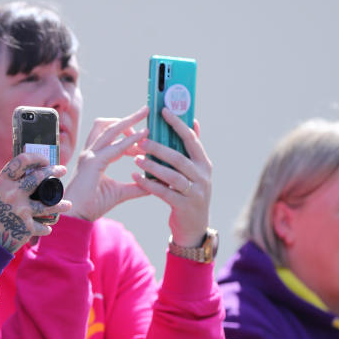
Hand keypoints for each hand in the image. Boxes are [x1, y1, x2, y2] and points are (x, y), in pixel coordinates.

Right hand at [0, 152, 70, 253]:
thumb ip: (4, 187)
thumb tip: (22, 179)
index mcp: (1, 183)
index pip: (22, 161)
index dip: (36, 157)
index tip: (45, 160)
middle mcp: (12, 193)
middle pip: (40, 177)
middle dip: (54, 171)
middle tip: (62, 170)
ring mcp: (21, 210)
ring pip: (49, 203)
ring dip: (61, 204)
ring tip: (67, 204)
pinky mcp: (26, 226)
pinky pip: (43, 226)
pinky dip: (45, 228)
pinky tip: (47, 228)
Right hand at [65, 106, 149, 220]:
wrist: (76, 217)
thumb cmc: (93, 205)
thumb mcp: (120, 193)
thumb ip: (136, 187)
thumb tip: (154, 184)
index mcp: (95, 157)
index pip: (112, 137)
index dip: (129, 133)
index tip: (145, 132)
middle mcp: (91, 152)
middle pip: (108, 125)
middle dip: (128, 117)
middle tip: (146, 110)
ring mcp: (90, 155)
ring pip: (109, 129)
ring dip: (128, 121)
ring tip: (145, 117)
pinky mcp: (92, 163)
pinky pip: (114, 147)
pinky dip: (130, 140)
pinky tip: (144, 137)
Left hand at [132, 107, 212, 246]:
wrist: (194, 227)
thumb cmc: (190, 193)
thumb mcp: (196, 171)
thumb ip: (192, 149)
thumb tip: (193, 121)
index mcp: (204, 163)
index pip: (192, 140)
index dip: (178, 124)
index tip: (163, 111)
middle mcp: (203, 176)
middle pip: (180, 158)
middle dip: (160, 147)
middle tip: (141, 139)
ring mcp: (195, 192)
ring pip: (172, 176)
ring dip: (152, 166)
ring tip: (136, 158)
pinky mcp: (184, 206)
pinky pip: (164, 193)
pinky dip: (149, 184)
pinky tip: (135, 177)